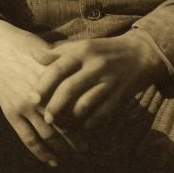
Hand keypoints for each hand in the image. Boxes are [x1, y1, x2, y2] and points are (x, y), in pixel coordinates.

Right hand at [0, 17, 83, 167]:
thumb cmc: (29, 47)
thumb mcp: (53, 54)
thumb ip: (70, 70)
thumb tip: (92, 81)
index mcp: (56, 83)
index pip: (77, 109)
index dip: (88, 121)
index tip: (98, 131)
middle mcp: (43, 98)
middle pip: (65, 124)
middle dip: (78, 140)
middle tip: (87, 150)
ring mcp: (26, 107)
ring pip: (48, 135)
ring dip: (61, 149)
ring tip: (71, 157)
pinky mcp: (12, 113)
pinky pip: (28, 138)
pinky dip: (41, 152)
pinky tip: (51, 161)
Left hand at [33, 30, 165, 130]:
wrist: (142, 52)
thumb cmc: (105, 50)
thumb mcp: (82, 46)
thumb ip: (57, 52)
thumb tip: (32, 54)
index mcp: (83, 51)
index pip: (58, 68)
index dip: (43, 85)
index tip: (31, 99)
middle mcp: (96, 64)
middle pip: (70, 88)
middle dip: (55, 105)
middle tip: (46, 118)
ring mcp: (110, 79)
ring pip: (87, 102)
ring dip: (72, 117)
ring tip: (62, 125)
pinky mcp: (122, 93)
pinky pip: (104, 111)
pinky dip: (92, 121)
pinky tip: (84, 126)